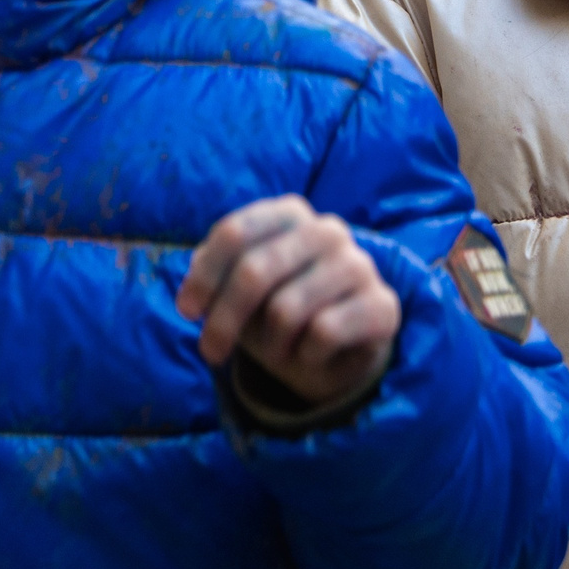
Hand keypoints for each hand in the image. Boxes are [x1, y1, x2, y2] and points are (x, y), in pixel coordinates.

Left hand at [175, 195, 399, 404]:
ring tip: (275, 352)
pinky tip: (310, 355)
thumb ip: (214, 273)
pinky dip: (305, 356)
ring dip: (269, 345)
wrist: (336, 351)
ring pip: (286, 309)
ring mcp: (359, 264)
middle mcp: (327, 229)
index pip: (234, 233)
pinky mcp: (382, 304)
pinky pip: (323, 333)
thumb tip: (196, 275)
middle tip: (210, 352)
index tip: (187, 311)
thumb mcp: (238, 291)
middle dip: (223, 321)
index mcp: (289, 213)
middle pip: (254, 272)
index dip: (203, 276)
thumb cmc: (276, 310)